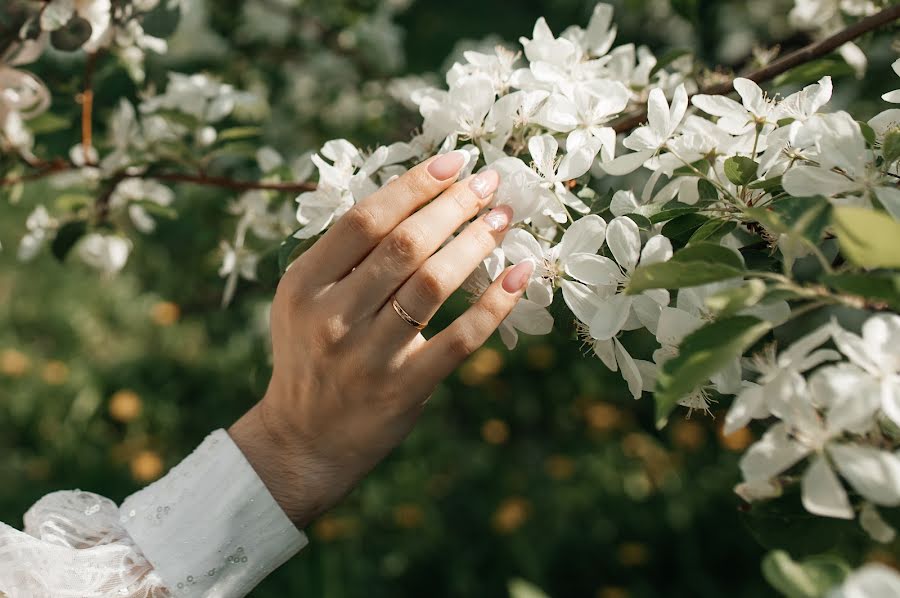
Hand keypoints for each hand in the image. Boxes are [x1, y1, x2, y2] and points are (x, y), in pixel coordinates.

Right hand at [228, 151, 534, 527]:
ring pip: (431, 285)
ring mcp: (368, 356)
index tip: (455, 162)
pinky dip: (493, 305)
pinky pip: (459, 340)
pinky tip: (519, 276)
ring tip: (502, 219)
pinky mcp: (403, 389)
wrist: (305, 440)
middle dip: (453, 206)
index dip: (414, 185)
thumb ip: (344, 256)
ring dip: (474, 244)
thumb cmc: (312, 356)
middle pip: (402, 245)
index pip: (364, 220)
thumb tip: (414, 196)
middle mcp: (332, 316)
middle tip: (490, 183)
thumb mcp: (304, 301)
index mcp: (304, 284)